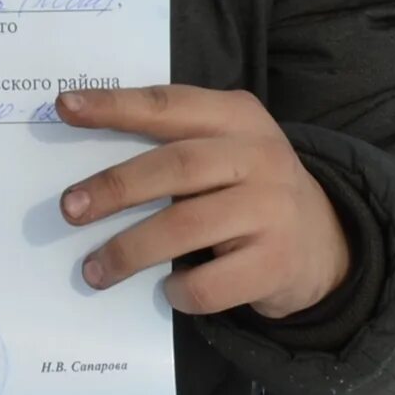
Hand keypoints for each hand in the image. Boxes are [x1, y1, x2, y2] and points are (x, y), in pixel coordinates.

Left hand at [56, 84, 351, 320]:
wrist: (328, 241)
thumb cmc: (250, 190)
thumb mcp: (227, 149)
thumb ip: (175, 146)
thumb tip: (90, 175)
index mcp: (238, 116)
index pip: (168, 104)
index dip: (115, 105)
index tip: (65, 107)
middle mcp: (259, 156)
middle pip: (174, 166)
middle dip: (114, 188)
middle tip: (69, 208)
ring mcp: (272, 210)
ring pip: (185, 227)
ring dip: (130, 251)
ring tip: (95, 269)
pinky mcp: (277, 263)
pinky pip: (211, 283)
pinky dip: (179, 290)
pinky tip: (167, 290)